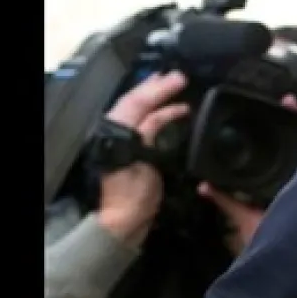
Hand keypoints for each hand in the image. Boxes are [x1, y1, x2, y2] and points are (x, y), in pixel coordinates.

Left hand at [96, 71, 189, 247]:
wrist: (125, 222)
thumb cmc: (134, 195)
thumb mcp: (144, 159)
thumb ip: (150, 132)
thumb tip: (164, 112)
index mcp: (117, 133)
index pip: (138, 102)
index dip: (159, 88)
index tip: (180, 79)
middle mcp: (116, 133)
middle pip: (135, 101)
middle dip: (156, 86)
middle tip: (177, 76)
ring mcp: (124, 142)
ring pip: (139, 111)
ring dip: (157, 97)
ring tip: (175, 86)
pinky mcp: (133, 151)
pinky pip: (147, 124)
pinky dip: (161, 114)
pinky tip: (177, 112)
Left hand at [199, 95, 296, 253]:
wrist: (287, 257)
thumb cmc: (266, 240)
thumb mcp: (242, 216)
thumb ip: (226, 200)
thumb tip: (203, 185)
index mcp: (278, 183)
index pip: (278, 150)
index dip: (276, 130)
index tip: (271, 112)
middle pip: (296, 142)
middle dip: (293, 121)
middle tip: (289, 102)